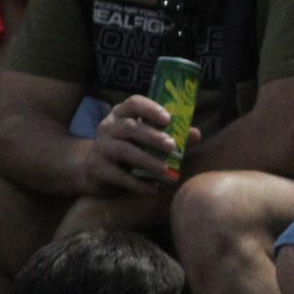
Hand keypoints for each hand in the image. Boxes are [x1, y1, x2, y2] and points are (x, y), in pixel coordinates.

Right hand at [80, 95, 199, 195]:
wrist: (99, 171)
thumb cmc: (132, 148)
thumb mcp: (149, 139)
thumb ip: (173, 135)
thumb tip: (195, 134)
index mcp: (122, 113)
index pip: (134, 103)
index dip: (151, 109)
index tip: (168, 119)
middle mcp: (108, 126)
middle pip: (129, 127)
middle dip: (153, 137)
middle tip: (172, 147)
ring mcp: (101, 147)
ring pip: (123, 150)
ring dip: (147, 160)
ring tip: (166, 170)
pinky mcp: (97, 168)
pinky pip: (118, 175)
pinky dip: (137, 184)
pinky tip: (154, 190)